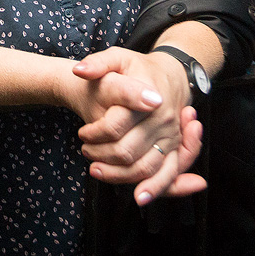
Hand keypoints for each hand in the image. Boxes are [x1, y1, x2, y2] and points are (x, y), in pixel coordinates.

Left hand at [69, 47, 199, 201]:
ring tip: (96, 170)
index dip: (94, 133)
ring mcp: (171, 136)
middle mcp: (163, 119)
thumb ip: (98, 63)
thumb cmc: (139, 69)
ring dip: (119, 176)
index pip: (115, 124)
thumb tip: (79, 71)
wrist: (171, 76)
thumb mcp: (118, 58)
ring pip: (145, 167)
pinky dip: (156, 189)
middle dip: (100, 155)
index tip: (82, 133)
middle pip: (127, 151)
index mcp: (147, 96)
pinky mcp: (175, 149)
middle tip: (85, 150)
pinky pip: (168, 174)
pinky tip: (139, 197)